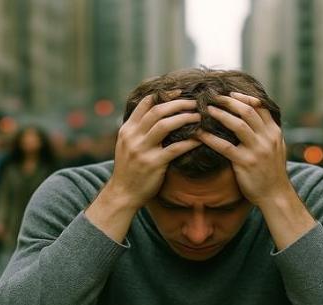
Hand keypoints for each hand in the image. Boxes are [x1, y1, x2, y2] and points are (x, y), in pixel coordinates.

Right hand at [106, 92, 201, 209]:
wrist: (122, 194)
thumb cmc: (128, 169)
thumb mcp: (126, 145)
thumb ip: (137, 130)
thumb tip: (154, 114)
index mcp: (127, 129)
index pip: (145, 103)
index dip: (164, 95)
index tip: (179, 92)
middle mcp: (133, 137)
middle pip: (158, 110)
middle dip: (179, 104)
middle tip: (195, 103)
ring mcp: (143, 150)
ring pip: (166, 125)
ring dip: (185, 118)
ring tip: (198, 117)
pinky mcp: (154, 164)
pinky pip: (175, 148)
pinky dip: (189, 142)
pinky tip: (200, 139)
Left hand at [196, 92, 290, 207]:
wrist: (275, 195)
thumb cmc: (273, 172)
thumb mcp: (277, 147)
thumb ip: (267, 132)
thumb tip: (256, 117)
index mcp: (274, 132)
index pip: (260, 107)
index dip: (244, 97)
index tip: (230, 93)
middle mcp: (267, 138)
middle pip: (248, 111)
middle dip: (229, 101)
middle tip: (214, 96)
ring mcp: (257, 150)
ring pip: (238, 124)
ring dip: (220, 114)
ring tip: (206, 110)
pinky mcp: (245, 163)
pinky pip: (225, 146)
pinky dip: (211, 138)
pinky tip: (200, 134)